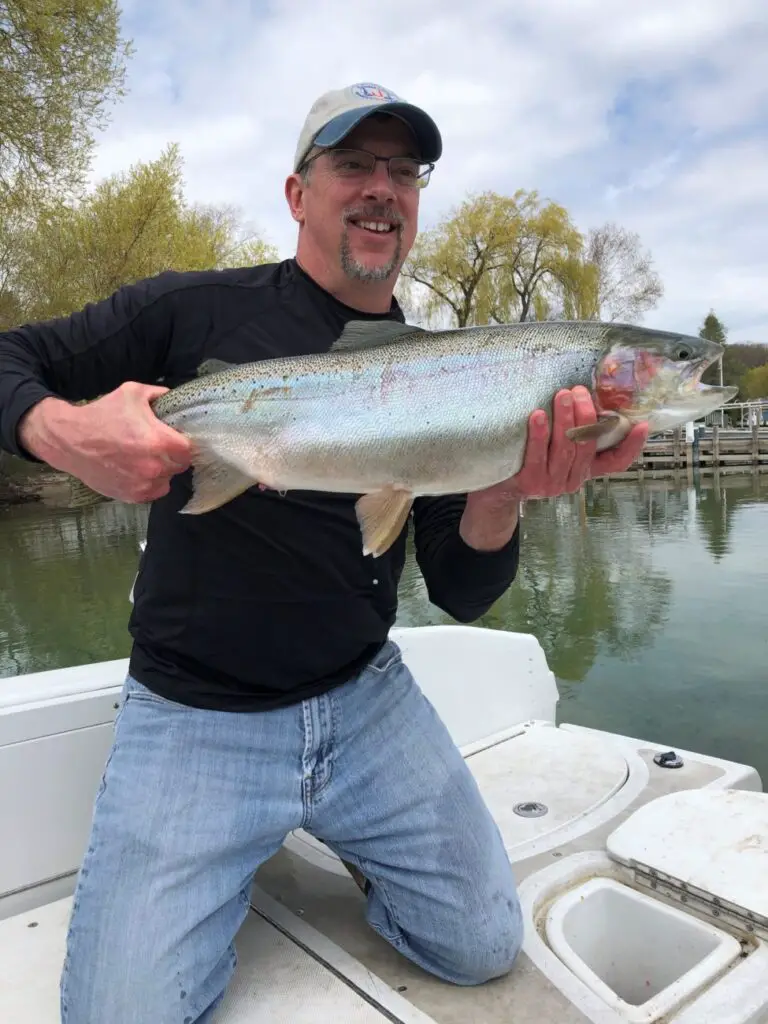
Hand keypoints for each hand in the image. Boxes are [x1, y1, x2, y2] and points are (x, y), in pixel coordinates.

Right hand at [18, 382, 193, 503]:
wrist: (70, 440)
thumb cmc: (101, 415)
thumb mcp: (132, 393)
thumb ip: (159, 394)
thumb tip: (174, 397)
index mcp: (159, 441)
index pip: (189, 449)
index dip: (183, 443)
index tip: (175, 439)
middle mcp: (154, 467)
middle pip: (180, 466)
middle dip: (173, 456)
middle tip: (160, 448)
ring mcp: (143, 484)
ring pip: (167, 480)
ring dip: (162, 471)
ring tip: (146, 459)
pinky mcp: (132, 496)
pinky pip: (153, 492)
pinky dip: (149, 484)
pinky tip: (138, 471)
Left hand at [499, 385, 647, 499]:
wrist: (497, 491)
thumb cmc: (529, 460)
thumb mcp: (557, 450)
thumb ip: (574, 433)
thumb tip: (586, 394)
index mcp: (584, 471)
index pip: (616, 463)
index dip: (631, 446)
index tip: (641, 424)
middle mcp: (571, 480)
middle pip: (587, 446)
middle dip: (587, 415)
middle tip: (580, 390)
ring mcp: (550, 484)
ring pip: (565, 449)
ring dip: (566, 419)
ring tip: (563, 395)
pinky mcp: (529, 483)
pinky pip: (537, 456)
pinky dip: (539, 434)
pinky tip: (538, 415)